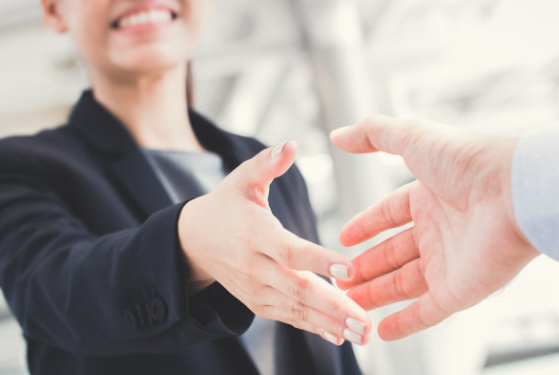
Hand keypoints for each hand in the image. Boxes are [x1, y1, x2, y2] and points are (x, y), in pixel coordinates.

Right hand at [178, 140, 370, 344]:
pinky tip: (340, 336)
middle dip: (333, 306)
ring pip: (296, 309)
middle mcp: (255, 266)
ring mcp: (256, 288)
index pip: (289, 250)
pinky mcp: (258, 302)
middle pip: (297, 288)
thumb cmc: (225, 205)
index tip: (348, 268)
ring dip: (330, 323)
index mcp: (255, 233)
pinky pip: (289, 316)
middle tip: (365, 322)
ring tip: (362, 334)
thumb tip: (291, 144)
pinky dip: (314, 327)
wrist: (193, 241)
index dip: (318, 260)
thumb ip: (266, 164)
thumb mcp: (241, 179)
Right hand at [330, 115, 539, 339]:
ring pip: (403, 284)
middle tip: (338, 279)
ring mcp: (449, 263)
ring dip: (376, 295)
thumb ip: (374, 133)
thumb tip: (338, 135)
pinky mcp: (460, 291)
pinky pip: (427, 312)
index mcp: (428, 197)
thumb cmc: (468, 162)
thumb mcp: (413, 137)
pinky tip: (381, 331)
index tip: (343, 240)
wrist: (516, 194)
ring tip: (347, 303)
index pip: (389, 214)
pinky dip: (405, 324)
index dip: (365, 226)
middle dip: (364, 267)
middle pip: (392, 254)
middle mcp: (438, 231)